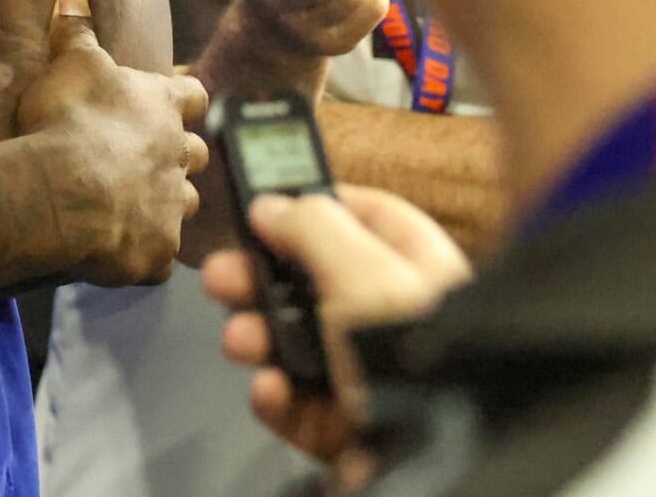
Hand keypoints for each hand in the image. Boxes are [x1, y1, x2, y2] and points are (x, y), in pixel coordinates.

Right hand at [16, 0, 211, 285]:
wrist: (63, 191)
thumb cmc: (69, 118)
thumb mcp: (69, 62)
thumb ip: (76, 30)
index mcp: (162, 107)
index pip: (194, 96)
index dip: (184, 98)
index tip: (175, 101)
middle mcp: (178, 156)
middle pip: (196, 154)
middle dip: (178, 156)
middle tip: (147, 158)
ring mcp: (171, 208)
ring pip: (184, 205)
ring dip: (165, 203)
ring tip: (134, 204)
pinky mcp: (156, 254)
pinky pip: (158, 256)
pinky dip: (144, 252)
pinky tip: (120, 250)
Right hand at [200, 187, 471, 460]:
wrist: (434, 450)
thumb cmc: (413, 347)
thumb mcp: (361, 269)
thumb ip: (312, 226)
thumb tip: (270, 205)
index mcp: (416, 265)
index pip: (364, 217)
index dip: (312, 206)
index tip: (263, 207)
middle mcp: (391, 318)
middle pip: (312, 283)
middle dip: (258, 280)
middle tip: (222, 278)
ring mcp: (367, 376)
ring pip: (296, 347)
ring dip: (257, 339)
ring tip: (242, 341)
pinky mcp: (347, 428)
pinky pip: (299, 406)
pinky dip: (275, 398)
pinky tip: (270, 390)